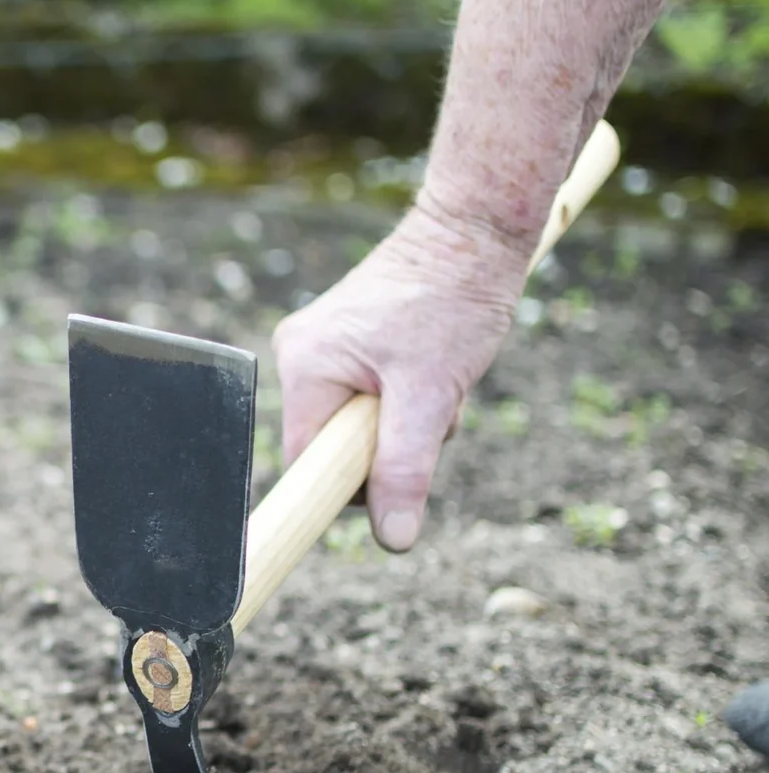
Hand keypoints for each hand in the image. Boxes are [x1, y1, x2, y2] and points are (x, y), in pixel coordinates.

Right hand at [270, 204, 532, 551]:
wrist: (474, 232)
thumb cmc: (453, 302)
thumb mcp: (431, 396)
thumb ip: (405, 469)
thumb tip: (393, 539)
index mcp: (306, 367)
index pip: (306, 462)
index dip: (345, 485)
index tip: (383, 491)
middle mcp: (299, 356)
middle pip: (332, 447)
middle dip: (387, 446)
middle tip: (432, 410)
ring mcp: (319, 348)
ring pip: (355, 426)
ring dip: (404, 424)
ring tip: (439, 381)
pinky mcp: (343, 343)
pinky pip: (366, 400)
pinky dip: (404, 401)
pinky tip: (431, 370)